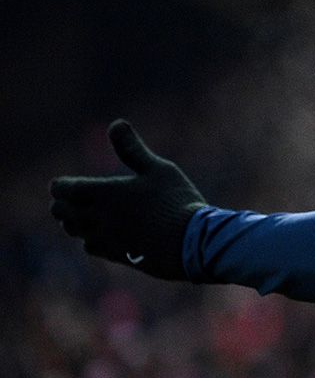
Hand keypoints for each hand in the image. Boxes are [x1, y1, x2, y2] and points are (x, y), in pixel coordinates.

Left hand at [50, 120, 206, 279]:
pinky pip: (90, 247)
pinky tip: (99, 233)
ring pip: (74, 231)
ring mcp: (106, 239)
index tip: (61, 182)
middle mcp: (98, 218)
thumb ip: (132, 149)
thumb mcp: (159, 168)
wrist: (191, 242)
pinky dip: (89, 238)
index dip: (60, 185)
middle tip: (69, 197)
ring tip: (80, 214)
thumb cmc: (176, 200)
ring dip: (72, 221)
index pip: (64, 190)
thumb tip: (116, 123)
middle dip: (62, 203)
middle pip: (62, 212)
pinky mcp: (117, 255)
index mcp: (105, 193)